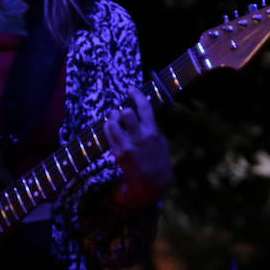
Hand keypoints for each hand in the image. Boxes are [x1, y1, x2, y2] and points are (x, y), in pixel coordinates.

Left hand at [104, 87, 171, 207]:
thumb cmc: (158, 157)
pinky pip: (108, 134)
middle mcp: (139, 137)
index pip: (144, 107)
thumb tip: (141, 109)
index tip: (131, 89)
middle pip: (126, 113)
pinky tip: (111, 126)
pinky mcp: (118, 153)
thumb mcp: (160, 139)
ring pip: (113, 123)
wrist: (151, 180)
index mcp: (153, 131)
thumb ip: (151, 124)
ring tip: (115, 117)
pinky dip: (108, 127)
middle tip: (122, 110)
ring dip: (113, 116)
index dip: (136, 95)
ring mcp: (127, 146)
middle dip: (123, 109)